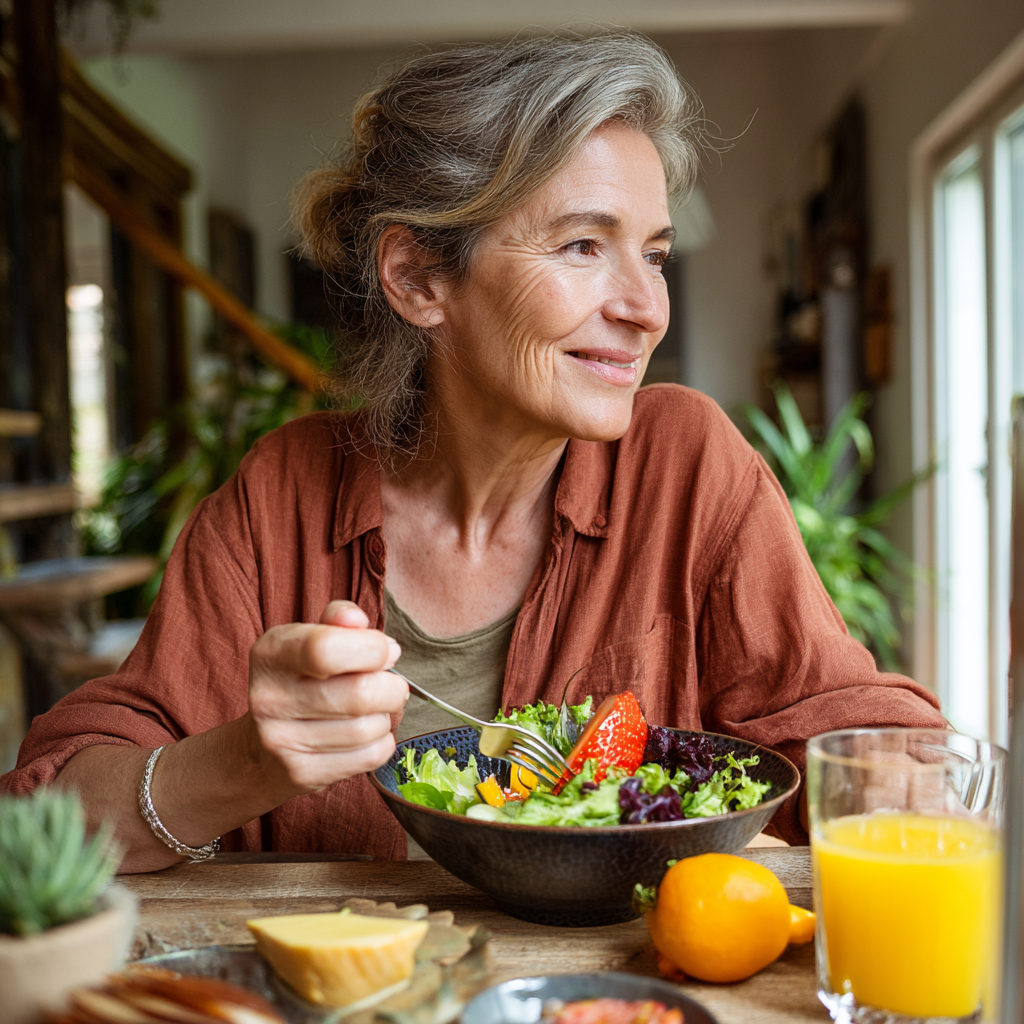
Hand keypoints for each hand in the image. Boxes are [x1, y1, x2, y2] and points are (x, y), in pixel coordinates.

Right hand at [245, 601, 406, 800]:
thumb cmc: (301, 682)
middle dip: (392, 687)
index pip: (327, 648)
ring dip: (387, 716)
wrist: (260, 749)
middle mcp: (269, 697)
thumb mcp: (310, 639)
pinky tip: (368, 734)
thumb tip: (356, 620)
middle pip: (360, 693)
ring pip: (370, 728)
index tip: (386, 651)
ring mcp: (283, 740)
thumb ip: (338, 620)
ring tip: (375, 710)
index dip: (372, 649)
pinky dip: (383, 742)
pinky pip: (371, 756)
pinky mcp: (303, 773)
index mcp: (271, 653)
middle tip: (390, 685)